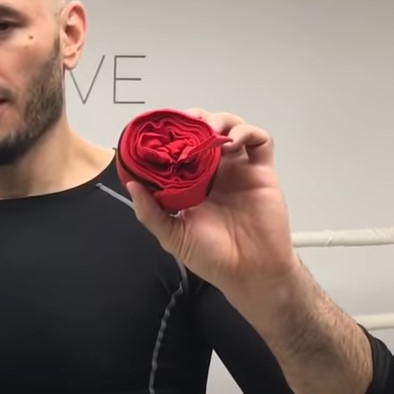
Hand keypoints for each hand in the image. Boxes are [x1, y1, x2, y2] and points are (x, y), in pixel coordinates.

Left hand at [127, 109, 300, 297]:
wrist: (249, 272)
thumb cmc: (212, 257)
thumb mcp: (172, 236)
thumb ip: (150, 212)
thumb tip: (132, 186)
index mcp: (191, 184)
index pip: (180, 149)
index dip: (172, 136)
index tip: (162, 132)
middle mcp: (214, 173)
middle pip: (205, 132)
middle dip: (196, 121)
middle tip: (189, 125)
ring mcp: (238, 170)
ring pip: (231, 129)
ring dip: (220, 121)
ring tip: (211, 132)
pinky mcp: (261, 172)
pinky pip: (260, 141)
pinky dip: (247, 132)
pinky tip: (233, 142)